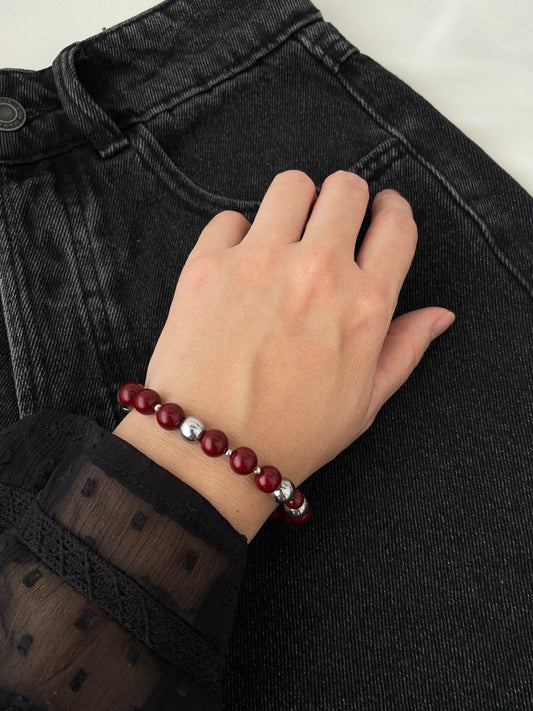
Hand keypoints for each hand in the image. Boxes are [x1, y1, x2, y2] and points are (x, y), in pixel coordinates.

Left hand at [113, 170, 454, 540]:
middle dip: (345, 200)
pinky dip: (236, 234)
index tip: (380, 216)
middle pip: (346, 188)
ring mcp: (260, 263)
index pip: (396, 224)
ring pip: (291, 185)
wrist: (210, 450)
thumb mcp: (364, 402)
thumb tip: (439, 315)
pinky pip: (229, 217)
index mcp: (364, 305)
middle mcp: (317, 273)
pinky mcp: (208, 264)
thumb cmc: (291, 434)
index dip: (392, 212)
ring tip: (284, 236)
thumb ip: (405, 349)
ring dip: (294, 204)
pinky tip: (238, 266)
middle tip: (331, 225)